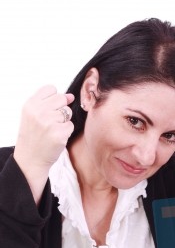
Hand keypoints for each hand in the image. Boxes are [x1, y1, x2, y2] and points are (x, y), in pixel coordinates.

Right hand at [14, 85, 74, 203]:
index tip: (48, 110)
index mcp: (30, 105)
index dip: (53, 99)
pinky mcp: (59, 134)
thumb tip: (70, 96)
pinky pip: (71, 125)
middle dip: (60, 109)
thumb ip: (49, 102)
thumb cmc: (33, 136)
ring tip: (52, 131)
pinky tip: (56, 138)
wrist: (30, 159)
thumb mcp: (33, 116)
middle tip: (51, 123)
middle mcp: (39, 112)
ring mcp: (49, 123)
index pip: (51, 89)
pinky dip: (66, 132)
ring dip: (63, 121)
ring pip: (68, 112)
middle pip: (62, 99)